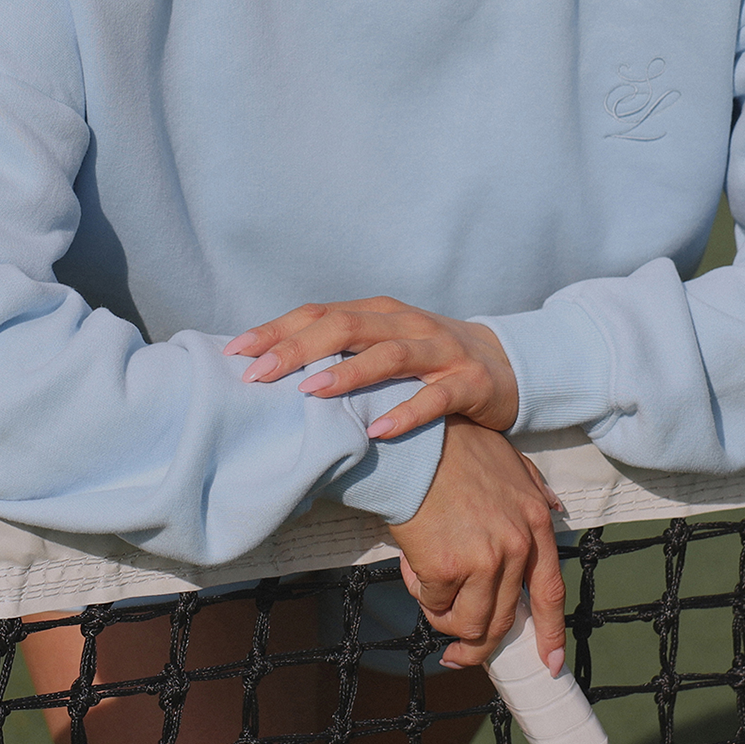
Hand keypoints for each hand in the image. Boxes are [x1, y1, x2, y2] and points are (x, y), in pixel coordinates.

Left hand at [228, 297, 521, 438]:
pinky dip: (406, 412)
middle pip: (347, 326)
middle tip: (259, 374)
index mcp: (379, 313)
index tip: (236, 352)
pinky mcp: (471, 381)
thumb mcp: (384, 348)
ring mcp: (441, 350)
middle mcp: (407, 324)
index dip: (277, 330)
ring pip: (391, 354)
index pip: (320, 313)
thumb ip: (340, 354)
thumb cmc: (429, 362)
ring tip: (312, 393)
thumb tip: (272, 377)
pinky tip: (378, 430)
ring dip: (349, 373)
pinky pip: (437, 397)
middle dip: (299, 349)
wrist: (508, 365)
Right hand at [382, 419, 569, 670]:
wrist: (414, 445)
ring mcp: (485, 559)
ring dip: (445, 620)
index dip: (550, 633)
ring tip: (429, 594)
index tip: (550, 664)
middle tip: (458, 656)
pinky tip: (414, 565)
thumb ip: (534, 490)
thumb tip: (555, 509)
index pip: (550, 592)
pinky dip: (421, 593)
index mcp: (535, 523)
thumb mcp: (511, 463)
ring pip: (468, 623)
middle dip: (478, 647)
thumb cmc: (453, 449)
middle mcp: (517, 546)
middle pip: (501, 620)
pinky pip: (434, 603)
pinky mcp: (449, 567)